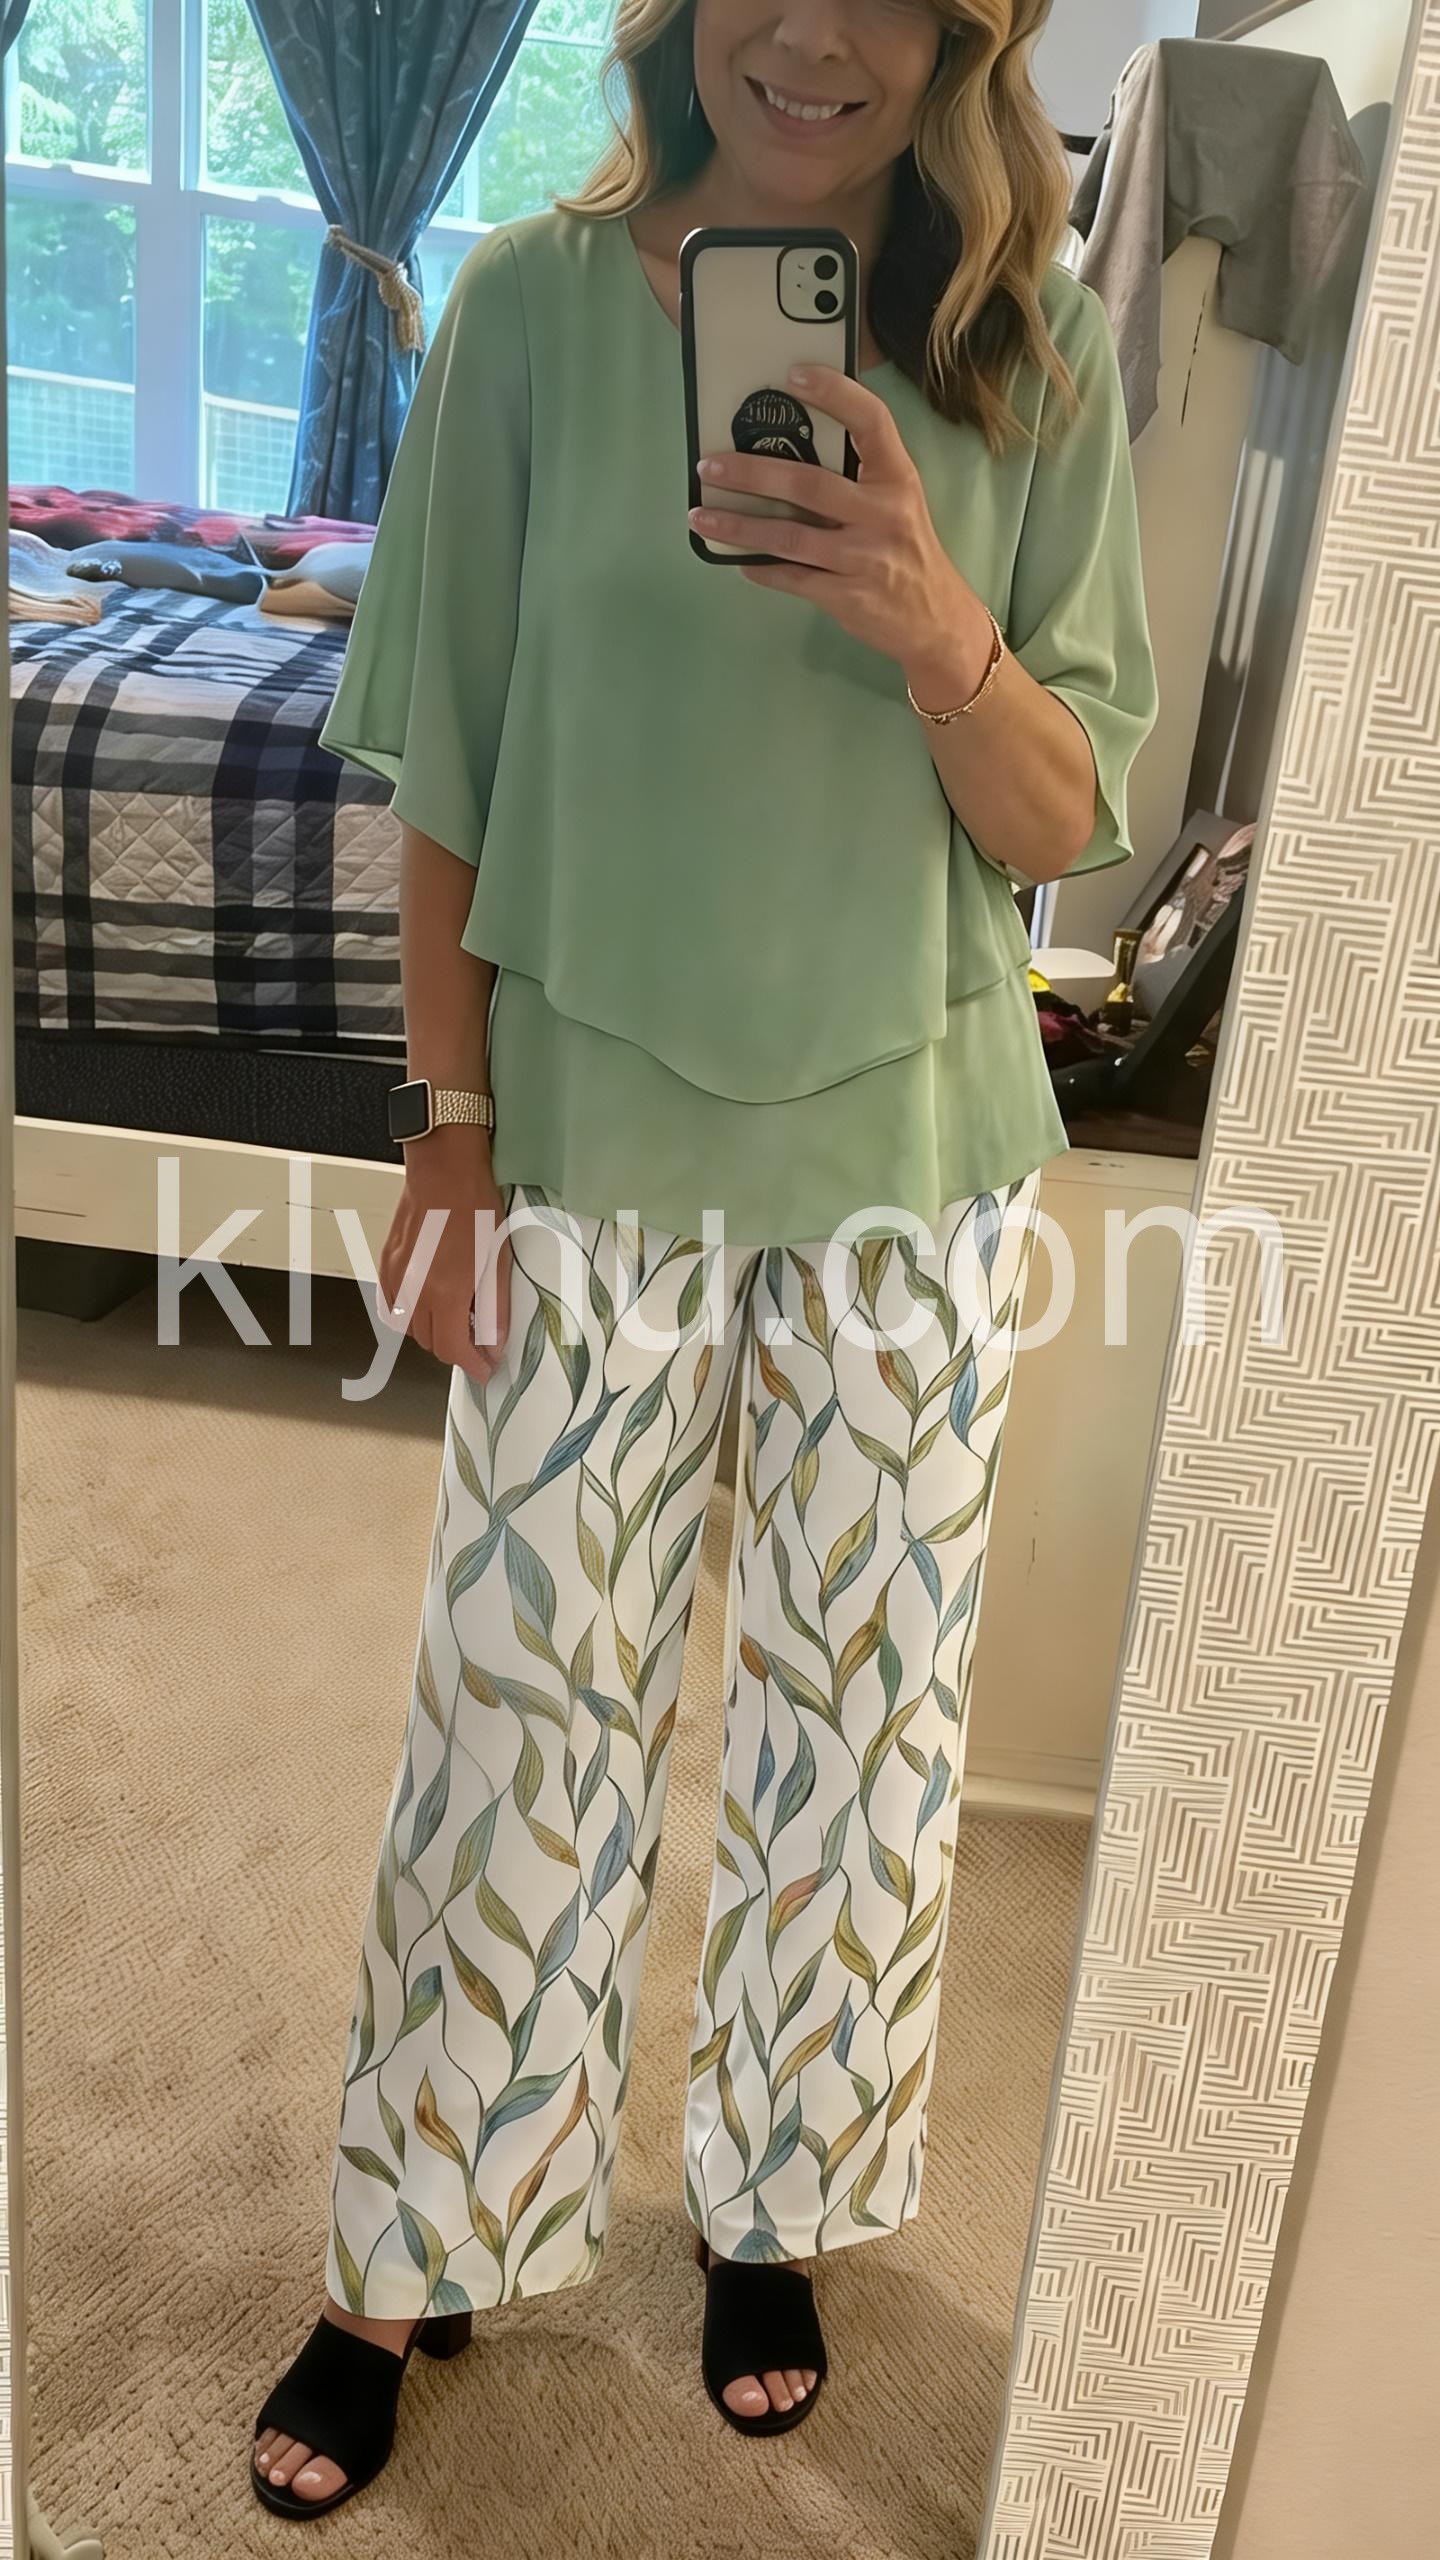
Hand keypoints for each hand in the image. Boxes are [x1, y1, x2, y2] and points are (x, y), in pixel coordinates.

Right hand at [377, 1127, 511, 1384]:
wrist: (443, 1170)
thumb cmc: (475, 1207)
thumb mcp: (497, 1259)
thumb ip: (494, 1307)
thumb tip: (494, 1343)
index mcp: (445, 1293)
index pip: (453, 1349)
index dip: (471, 1365)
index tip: (485, 1368)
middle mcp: (414, 1292)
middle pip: (430, 1342)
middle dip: (455, 1349)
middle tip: (478, 1339)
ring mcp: (396, 1278)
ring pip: (409, 1326)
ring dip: (433, 1331)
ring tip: (458, 1317)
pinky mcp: (388, 1263)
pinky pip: (395, 1304)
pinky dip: (414, 1312)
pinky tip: (433, 1297)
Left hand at [688, 362, 992, 688]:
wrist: (936, 620)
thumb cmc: (906, 550)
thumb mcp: (898, 503)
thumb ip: (856, 477)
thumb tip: (785, 449)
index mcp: (897, 479)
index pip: (872, 422)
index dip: (835, 393)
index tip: (793, 375)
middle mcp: (883, 514)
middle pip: (809, 484)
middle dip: (751, 474)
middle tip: (709, 466)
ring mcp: (864, 559)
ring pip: (789, 537)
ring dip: (739, 527)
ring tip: (700, 517)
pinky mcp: (847, 597)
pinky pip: (792, 578)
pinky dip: (760, 568)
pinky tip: (735, 560)